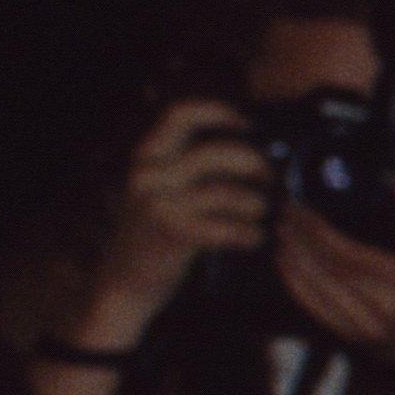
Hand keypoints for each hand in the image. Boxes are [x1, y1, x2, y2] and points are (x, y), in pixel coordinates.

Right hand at [77, 97, 272, 345]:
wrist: (124, 282)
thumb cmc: (156, 235)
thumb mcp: (164, 191)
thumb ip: (195, 170)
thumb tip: (255, 155)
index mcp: (146, 156)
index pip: (179, 114)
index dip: (218, 111)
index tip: (249, 123)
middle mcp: (148, 174)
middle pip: (216, 153)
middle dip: (254, 163)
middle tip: (271, 179)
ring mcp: (158, 202)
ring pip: (227, 192)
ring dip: (257, 204)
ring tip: (264, 215)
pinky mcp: (172, 232)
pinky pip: (227, 226)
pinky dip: (249, 233)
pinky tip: (255, 238)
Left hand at [269, 173, 394, 394]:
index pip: (346, 252)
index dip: (316, 228)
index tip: (301, 205)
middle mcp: (383, 308)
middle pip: (325, 267)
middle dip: (299, 236)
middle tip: (285, 211)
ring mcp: (364, 327)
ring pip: (314, 287)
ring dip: (292, 256)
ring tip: (282, 231)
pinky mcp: (351, 338)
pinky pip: (312, 307)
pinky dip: (293, 282)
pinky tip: (285, 261)